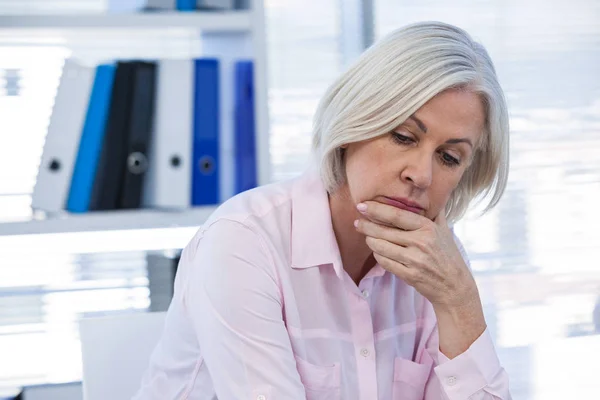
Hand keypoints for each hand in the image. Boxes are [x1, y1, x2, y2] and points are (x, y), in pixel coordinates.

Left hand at [354, 201, 477, 310]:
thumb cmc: (448, 256)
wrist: (455, 286)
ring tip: (367, 237)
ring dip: (370, 241)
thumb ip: (435, 212)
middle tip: (357, 222)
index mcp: (428, 228)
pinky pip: (385, 262)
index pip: (396, 215)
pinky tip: (377, 251)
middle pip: (384, 231)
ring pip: (381, 247)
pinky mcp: (409, 275)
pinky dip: (378, 255)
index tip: (362, 205)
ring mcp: (414, 260)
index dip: (376, 209)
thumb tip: (428, 193)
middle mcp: (421, 243)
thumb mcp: (445, 231)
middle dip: (367, 226)